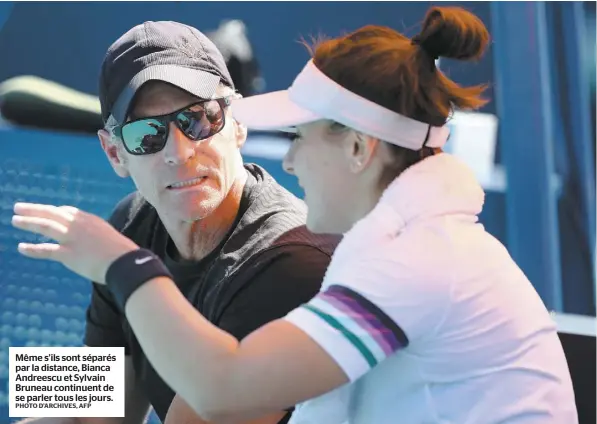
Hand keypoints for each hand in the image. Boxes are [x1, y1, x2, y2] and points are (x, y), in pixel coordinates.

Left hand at [11, 202, 138, 283]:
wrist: (125, 262)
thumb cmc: (123, 252)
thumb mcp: (111, 237)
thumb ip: (99, 236)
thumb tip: (97, 243)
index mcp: (90, 220)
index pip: (68, 211)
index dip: (55, 211)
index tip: (48, 211)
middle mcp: (79, 225)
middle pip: (52, 213)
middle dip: (34, 210)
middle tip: (18, 207)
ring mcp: (72, 238)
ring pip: (45, 226)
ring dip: (28, 222)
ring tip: (15, 220)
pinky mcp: (68, 254)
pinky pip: (46, 250)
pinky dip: (32, 249)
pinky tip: (21, 248)